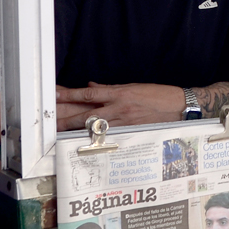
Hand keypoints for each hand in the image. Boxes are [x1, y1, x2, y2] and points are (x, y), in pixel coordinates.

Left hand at [56, 82, 185, 129]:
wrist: (179, 107)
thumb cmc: (158, 95)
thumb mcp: (133, 87)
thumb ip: (110, 89)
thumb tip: (92, 88)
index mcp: (119, 93)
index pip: (88, 94)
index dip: (70, 94)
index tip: (55, 94)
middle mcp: (119, 108)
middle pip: (86, 113)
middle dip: (66, 116)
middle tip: (49, 118)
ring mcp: (124, 122)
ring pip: (93, 127)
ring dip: (74, 130)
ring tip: (57, 131)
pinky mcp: (130, 133)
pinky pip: (107, 137)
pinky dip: (93, 139)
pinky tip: (80, 142)